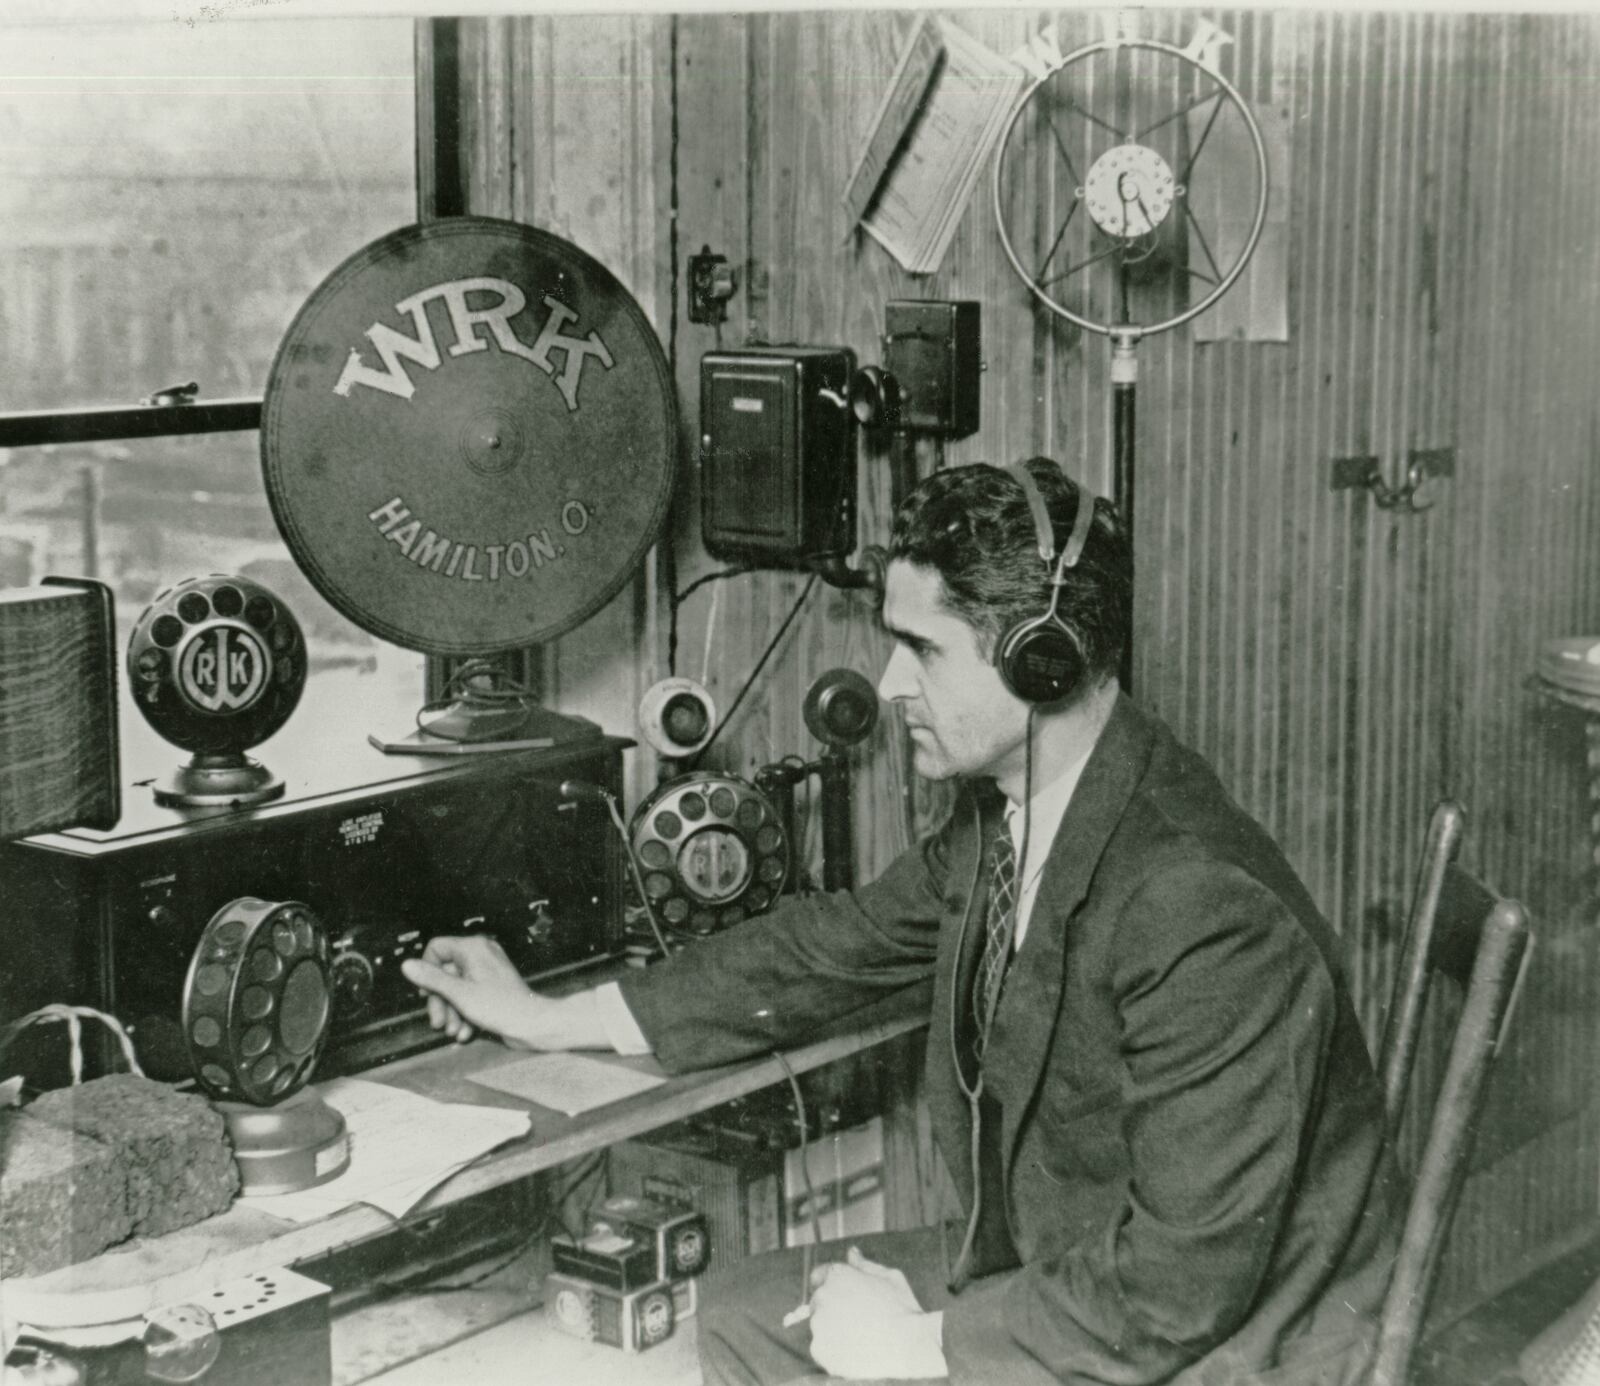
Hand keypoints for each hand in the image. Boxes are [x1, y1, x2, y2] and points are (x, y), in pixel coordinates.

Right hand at [400, 935, 602, 1050]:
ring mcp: (487, 971)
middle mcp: (480, 954)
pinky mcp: (492, 987)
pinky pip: (469, 996)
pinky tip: (466, 1032)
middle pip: (445, 973)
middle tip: (438, 1022)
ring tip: (453, 1031)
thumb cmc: (501, 1007)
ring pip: (456, 988)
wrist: (533, 1025)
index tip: (425, 994)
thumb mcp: (459, 994)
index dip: (427, 971)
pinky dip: (465, 1014)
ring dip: (452, 1012)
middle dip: (440, 1001)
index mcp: (473, 948)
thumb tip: (407, 965)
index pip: (436, 948)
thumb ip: (431, 979)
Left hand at [805, 1246, 946, 1379]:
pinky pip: (822, 1349)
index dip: (831, 1286)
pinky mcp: (819, 1349)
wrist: (908, 1348)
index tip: (843, 1298)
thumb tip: (852, 1253)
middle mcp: (823, 1296)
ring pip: (820, 1326)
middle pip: (819, 1302)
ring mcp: (819, 1324)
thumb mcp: (890, 1278)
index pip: (819, 1275)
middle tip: (859, 1321)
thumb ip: (865, 1264)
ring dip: (833, 1330)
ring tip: (861, 1338)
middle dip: (833, 1308)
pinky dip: (834, 1352)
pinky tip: (855, 1353)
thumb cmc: (903, 1310)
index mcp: (837, 1275)